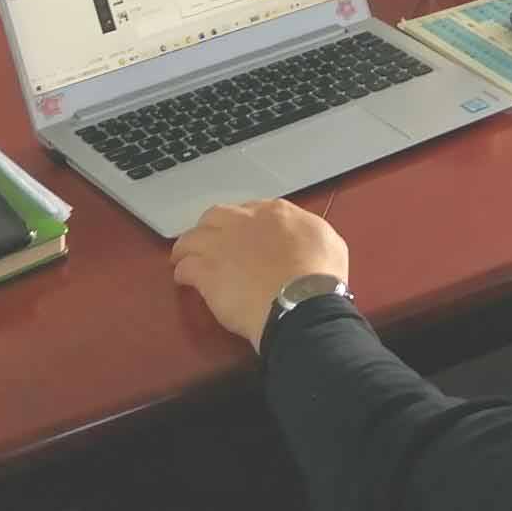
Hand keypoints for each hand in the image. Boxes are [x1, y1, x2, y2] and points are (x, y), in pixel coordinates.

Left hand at [170, 199, 350, 349]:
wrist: (300, 302)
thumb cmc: (320, 275)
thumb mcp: (329, 241)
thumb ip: (308, 231)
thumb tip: (300, 235)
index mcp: (275, 212)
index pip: (250, 208)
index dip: (243, 222)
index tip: (242, 234)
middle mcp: (243, 221)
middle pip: (215, 216)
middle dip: (209, 226)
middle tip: (208, 240)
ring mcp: (221, 245)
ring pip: (191, 238)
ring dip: (187, 247)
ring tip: (184, 257)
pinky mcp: (206, 272)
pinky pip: (185, 267)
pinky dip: (183, 271)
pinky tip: (183, 279)